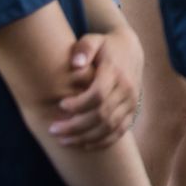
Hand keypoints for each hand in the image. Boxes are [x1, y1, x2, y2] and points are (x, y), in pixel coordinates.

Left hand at [50, 31, 142, 148]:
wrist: (131, 50)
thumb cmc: (105, 46)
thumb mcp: (93, 39)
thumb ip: (84, 48)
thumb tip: (75, 64)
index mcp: (116, 72)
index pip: (98, 95)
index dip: (78, 104)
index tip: (61, 105)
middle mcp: (127, 90)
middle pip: (102, 115)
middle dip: (75, 126)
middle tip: (53, 129)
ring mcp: (131, 103)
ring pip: (109, 127)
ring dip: (85, 137)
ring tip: (63, 140)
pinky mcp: (132, 112)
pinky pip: (119, 132)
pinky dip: (102, 142)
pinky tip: (84, 145)